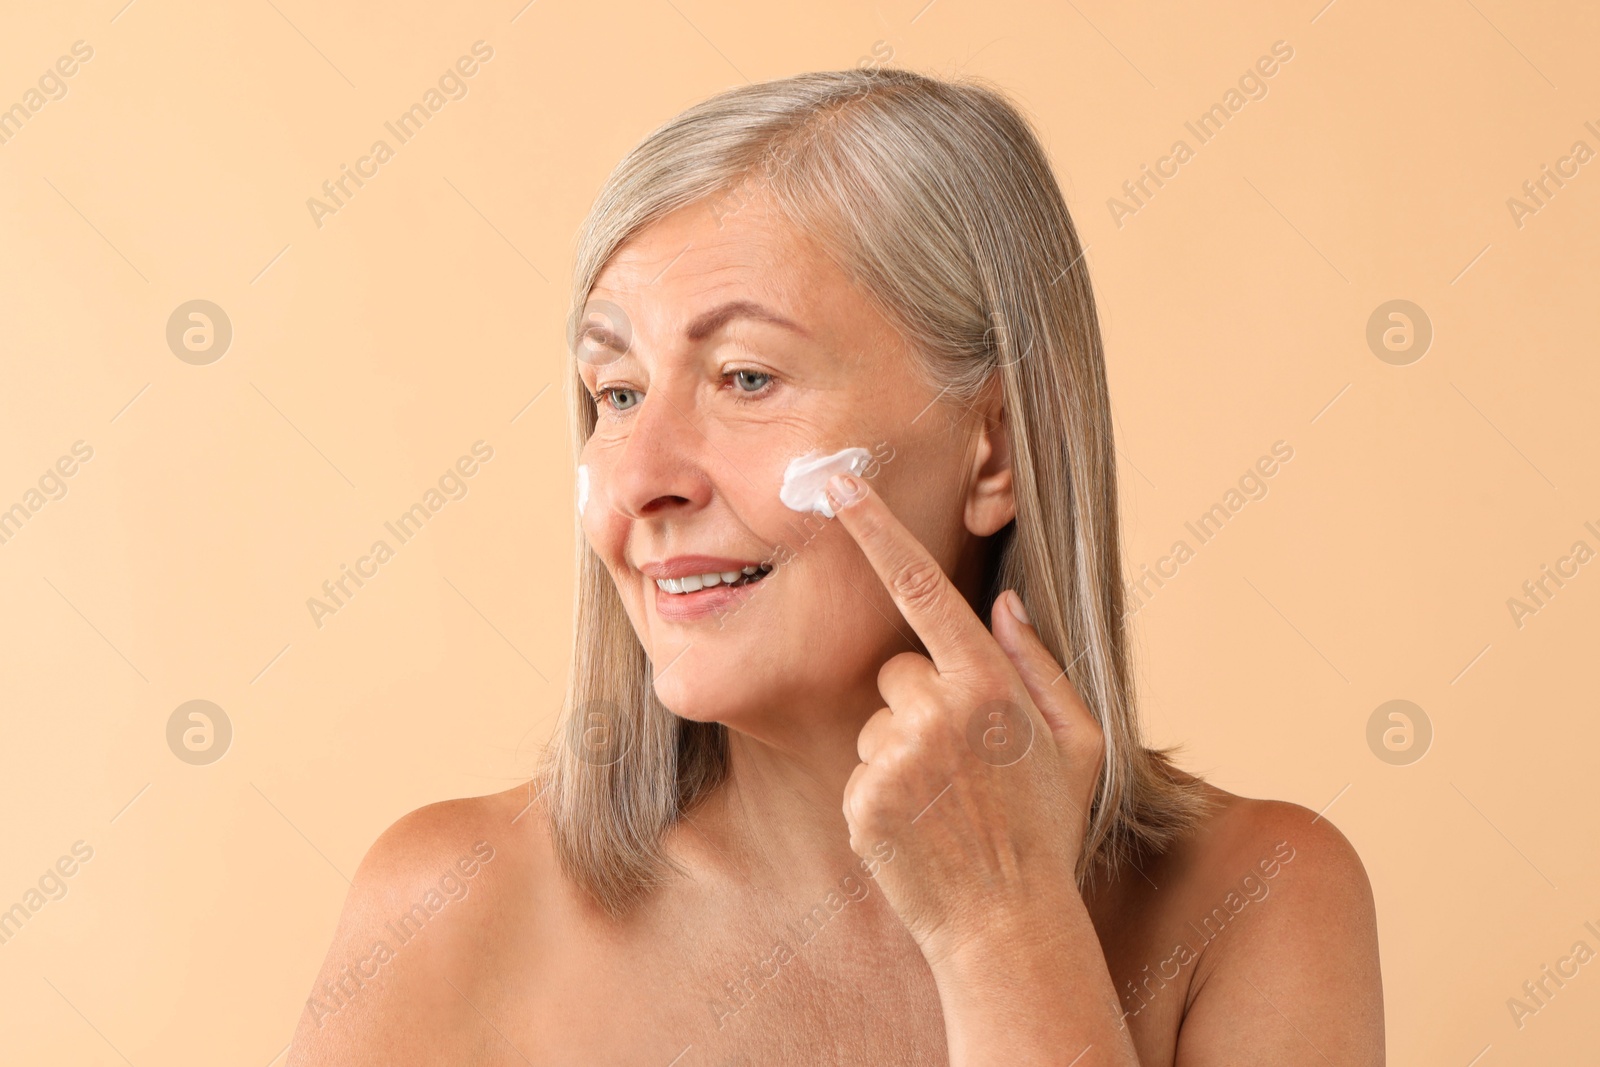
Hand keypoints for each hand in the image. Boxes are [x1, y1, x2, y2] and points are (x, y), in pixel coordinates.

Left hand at [829, 472, 1106, 965]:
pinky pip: (860, 768)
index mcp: (992, 687)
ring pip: (876, 719)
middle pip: (898, 669)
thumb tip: (1005, 601)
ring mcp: (896, 758)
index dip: (875, 530)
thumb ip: (1041, 665)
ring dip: (901, 748)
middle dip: (922, 701)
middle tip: (962, 762)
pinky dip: (882, 791)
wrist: (1006, 928)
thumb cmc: (1048, 830)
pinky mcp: (862, 800)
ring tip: (945, 801)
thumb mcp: (1079, 744)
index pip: (923, 588)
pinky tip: (920, 826)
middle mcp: (939, 712)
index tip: (838, 485)